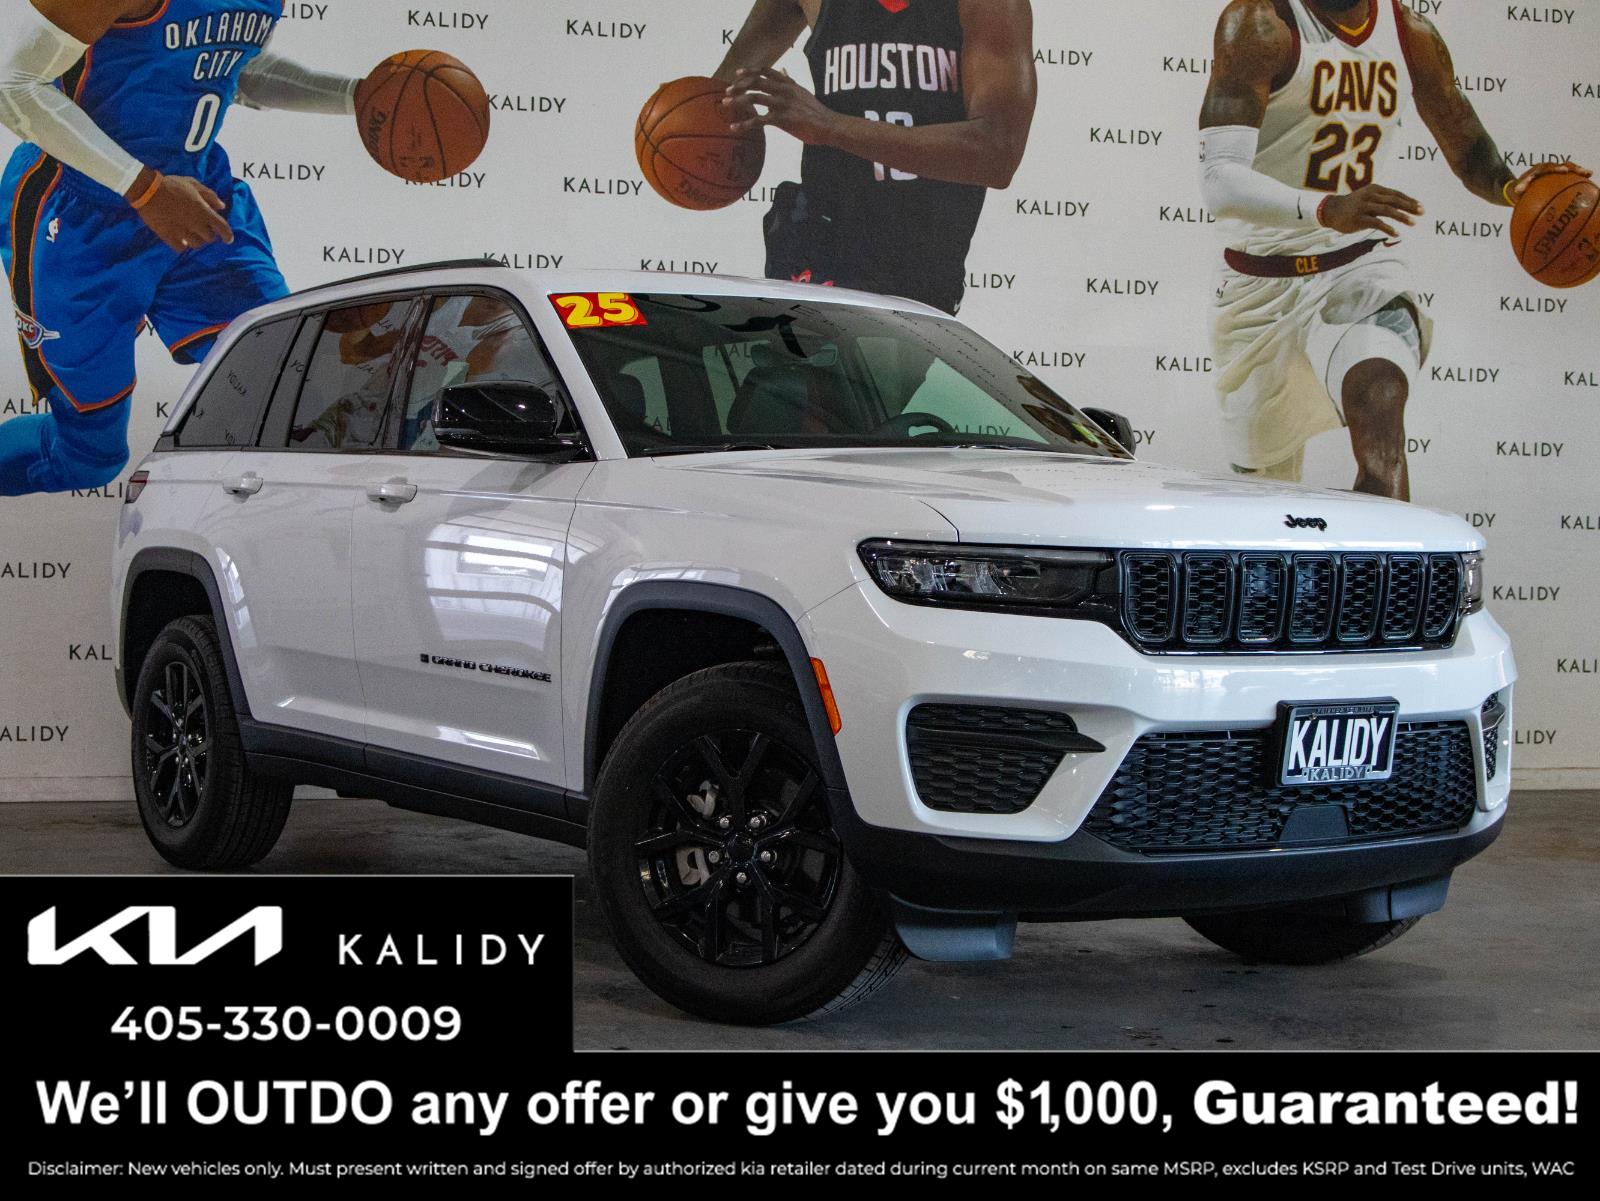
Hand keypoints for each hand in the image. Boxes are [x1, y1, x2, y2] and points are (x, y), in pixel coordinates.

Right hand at [132, 173, 232, 251]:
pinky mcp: (169, 237)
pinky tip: (180, 239)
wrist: (147, 190)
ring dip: (196, 240)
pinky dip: (183, 245)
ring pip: (196, 245)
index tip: (228, 239)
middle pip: (209, 238)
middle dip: (208, 234)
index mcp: (203, 211)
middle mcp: (196, 224)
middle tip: (201, 228)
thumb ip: (209, 195)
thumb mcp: (193, 184)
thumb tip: (222, 206)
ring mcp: (182, 232)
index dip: (227, 235)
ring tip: (190, 233)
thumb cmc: (171, 185)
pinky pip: (181, 248)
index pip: (222, 228)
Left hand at [722, 68, 836, 144]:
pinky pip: (758, 120)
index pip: (765, 71)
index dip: (750, 71)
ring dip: (737, 101)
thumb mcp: (802, 91)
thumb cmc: (815, 111)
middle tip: (727, 91)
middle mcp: (784, 90)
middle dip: (739, 86)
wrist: (828, 125)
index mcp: (788, 83)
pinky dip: (744, 124)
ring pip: (754, 97)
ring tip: (726, 104)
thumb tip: (782, 70)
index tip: (737, 73)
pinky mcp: (782, 119)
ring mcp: (782, 104)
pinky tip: (734, 127)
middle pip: (756, 82)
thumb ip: (789, 81)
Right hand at [1318, 184, 1422, 236]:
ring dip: (1402, 217)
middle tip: (1421, 213)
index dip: (1410, 200)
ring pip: (1387, 210)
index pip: (1396, 194)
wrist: (1331, 210)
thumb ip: (1383, 200)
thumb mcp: (1368, 198)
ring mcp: (1364, 207)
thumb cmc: (1353, 206)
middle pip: (1394, 200)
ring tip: (1413, 223)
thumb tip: (1403, 206)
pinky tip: (1397, 233)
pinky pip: (1377, 223)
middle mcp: (1371, 196)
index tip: (1421, 207)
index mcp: (1375, 189)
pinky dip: (1388, 228)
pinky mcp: (1358, 218)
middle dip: (1410, 206)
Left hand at [1508, 160, 1591, 202]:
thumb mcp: (1515, 191)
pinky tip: (1588, 178)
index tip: (1564, 171)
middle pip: (1561, 165)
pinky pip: (1569, 175)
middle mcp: (1547, 168)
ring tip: (1589, 173)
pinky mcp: (1558, 174)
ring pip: (1568, 167)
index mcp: (1537, 170)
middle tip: (1581, 172)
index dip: (1556, 169)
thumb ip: (1518, 189)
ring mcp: (1554, 170)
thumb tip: (1518, 191)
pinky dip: (1578, 176)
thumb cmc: (1517, 190)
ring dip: (1578, 170)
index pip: (1547, 168)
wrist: (1520, 186)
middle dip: (1571, 167)